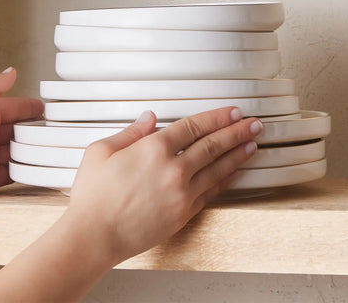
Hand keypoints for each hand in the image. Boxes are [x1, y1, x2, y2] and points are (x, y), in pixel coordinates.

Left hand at [0, 67, 42, 204]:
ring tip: (47, 145)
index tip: (45, 108)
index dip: (29, 107)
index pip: (12, 108)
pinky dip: (25, 169)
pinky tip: (34, 164)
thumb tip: (10, 71)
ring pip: (19, 150)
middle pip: (18, 129)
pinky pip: (14, 172)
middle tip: (51, 127)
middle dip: (33, 128)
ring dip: (31, 148)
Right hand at [68, 107, 261, 263]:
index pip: (194, 126)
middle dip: (237, 132)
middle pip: (213, 144)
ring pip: (218, 168)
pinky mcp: (183, 213)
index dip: (217, 117)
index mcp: (153, 149)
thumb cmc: (94, 195)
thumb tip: (149, 119)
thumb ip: (131, 132)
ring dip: (238, 154)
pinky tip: (235, 172)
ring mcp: (181, 193)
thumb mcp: (101, 151)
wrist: (94, 235)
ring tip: (252, 144)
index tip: (232, 112)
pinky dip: (226, 180)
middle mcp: (173, 169)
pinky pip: (211, 192)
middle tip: (253, 124)